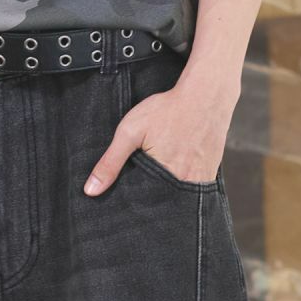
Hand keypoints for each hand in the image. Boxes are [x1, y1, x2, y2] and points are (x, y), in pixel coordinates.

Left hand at [83, 77, 233, 194]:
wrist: (207, 94)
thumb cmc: (168, 110)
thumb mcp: (131, 131)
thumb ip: (110, 162)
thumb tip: (90, 190)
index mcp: (163, 180)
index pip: (143, 205)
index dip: (134, 203)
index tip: (128, 197)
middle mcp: (184, 186)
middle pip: (161, 205)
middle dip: (150, 200)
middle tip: (144, 185)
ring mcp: (200, 182)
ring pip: (177, 199)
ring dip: (167, 194)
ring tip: (160, 177)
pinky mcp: (209, 175)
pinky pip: (192, 189)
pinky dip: (181, 185)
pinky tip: (176, 170)